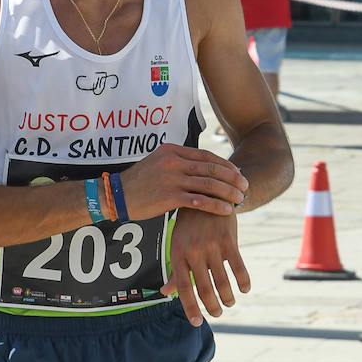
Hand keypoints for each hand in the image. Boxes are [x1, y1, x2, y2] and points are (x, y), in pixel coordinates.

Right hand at [120, 143, 246, 219]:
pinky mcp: (169, 196)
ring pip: (209, 184)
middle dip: (233, 178)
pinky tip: (226, 211)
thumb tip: (201, 167)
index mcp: (172, 150)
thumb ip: (178, 162)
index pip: (207, 156)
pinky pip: (199, 201)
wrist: (115, 195)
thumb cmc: (138, 182)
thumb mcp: (157, 162)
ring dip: (228, 192)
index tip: (238, 173)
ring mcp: (171, 178)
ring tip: (241, 199)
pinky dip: (216, 206)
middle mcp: (174, 161)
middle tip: (246, 186)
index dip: (226, 165)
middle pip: (212, 168)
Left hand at [160, 209, 249, 325]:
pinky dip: (243, 282)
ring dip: (228, 297)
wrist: (207, 194)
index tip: (197, 322)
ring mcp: (211, 246)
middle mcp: (193, 252)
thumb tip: (165, 293)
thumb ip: (175, 271)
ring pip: (222, 282)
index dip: (191, 308)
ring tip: (229, 302)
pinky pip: (238, 268)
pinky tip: (245, 288)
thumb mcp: (178, 244)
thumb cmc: (190, 224)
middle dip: (212, 306)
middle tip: (218, 313)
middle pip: (204, 289)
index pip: (183, 288)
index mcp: (177, 254)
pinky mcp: (228, 240)